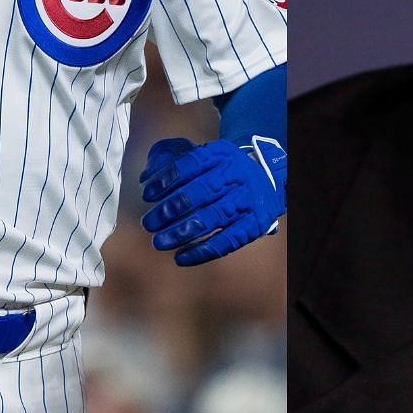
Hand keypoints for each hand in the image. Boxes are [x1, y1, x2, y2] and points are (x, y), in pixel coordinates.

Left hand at [140, 136, 286, 266]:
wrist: (266, 181)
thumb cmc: (222, 171)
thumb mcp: (204, 155)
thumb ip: (173, 158)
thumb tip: (146, 177)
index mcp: (221, 155)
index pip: (192, 163)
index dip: (167, 179)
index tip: (147, 194)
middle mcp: (237, 175)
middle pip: (202, 192)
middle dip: (171, 209)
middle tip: (149, 223)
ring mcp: (247, 201)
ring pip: (214, 217)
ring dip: (182, 232)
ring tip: (159, 242)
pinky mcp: (254, 224)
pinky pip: (228, 241)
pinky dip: (203, 252)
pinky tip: (181, 257)